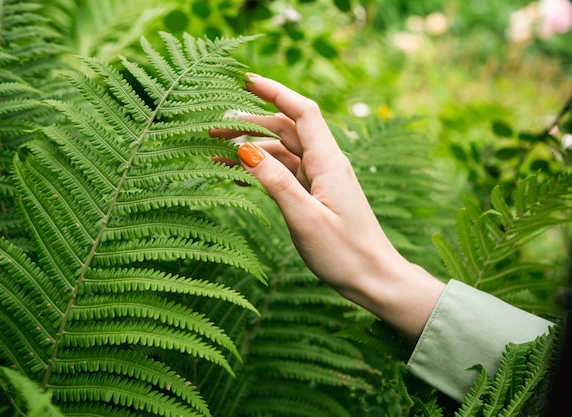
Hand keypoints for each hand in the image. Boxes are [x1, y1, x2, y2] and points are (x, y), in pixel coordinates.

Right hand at [212, 74, 444, 341]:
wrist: (374, 279)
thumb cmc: (345, 253)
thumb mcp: (305, 218)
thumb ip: (276, 182)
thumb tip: (245, 149)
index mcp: (328, 162)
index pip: (301, 111)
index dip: (274, 91)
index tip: (244, 80)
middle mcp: (326, 164)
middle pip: (285, 129)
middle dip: (250, 124)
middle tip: (212, 129)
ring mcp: (321, 180)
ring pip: (282, 152)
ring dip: (252, 149)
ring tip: (216, 155)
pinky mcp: (316, 195)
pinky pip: (285, 173)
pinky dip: (262, 170)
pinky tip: (239, 177)